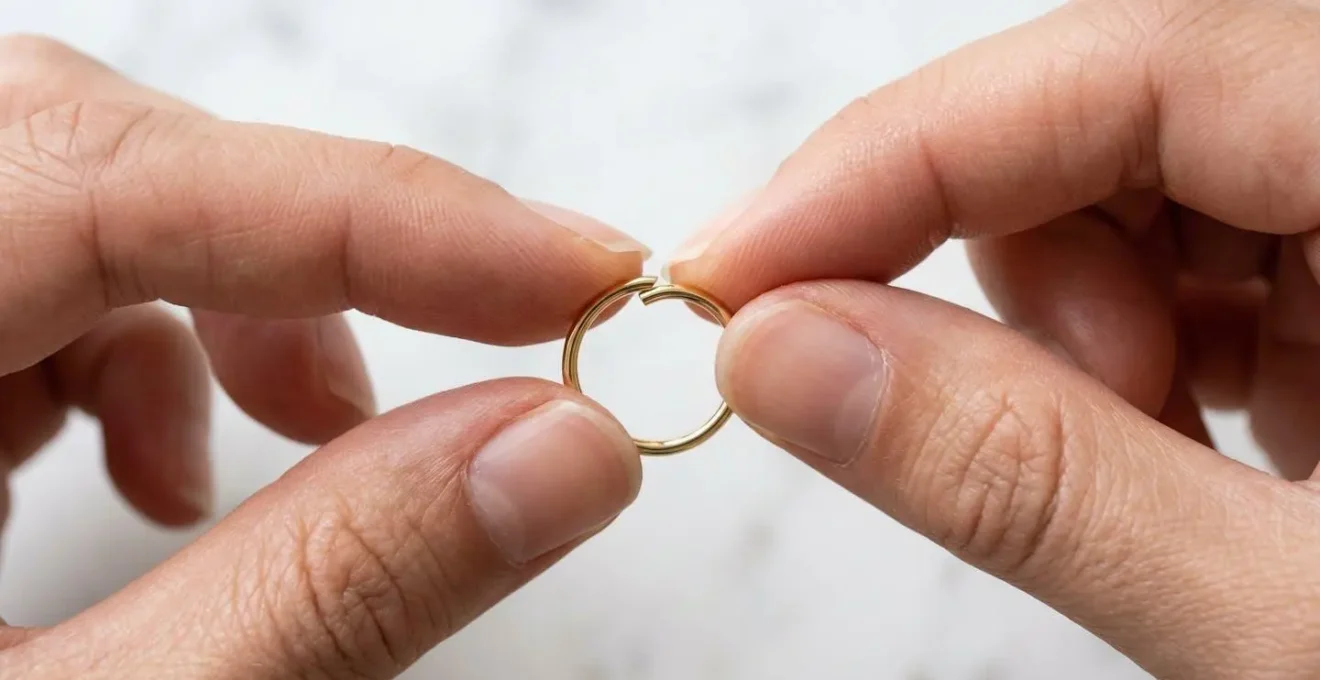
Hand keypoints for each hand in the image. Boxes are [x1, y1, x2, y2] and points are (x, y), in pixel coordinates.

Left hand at [0, 36, 648, 678]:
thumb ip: (330, 592)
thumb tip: (561, 452)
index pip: (101, 177)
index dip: (371, 211)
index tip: (572, 267)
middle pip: (72, 149)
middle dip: (297, 252)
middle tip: (472, 359)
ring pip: (55, 194)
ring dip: (215, 307)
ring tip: (289, 447)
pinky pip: (15, 272)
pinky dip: (129, 347)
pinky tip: (149, 471)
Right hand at [667, 0, 1319, 676]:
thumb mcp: (1302, 632)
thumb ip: (1028, 479)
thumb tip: (782, 354)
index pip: (1130, 65)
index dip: (896, 160)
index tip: (736, 269)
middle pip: (1127, 111)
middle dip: (1012, 274)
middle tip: (1023, 432)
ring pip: (1150, 181)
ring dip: (1083, 324)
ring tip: (1151, 464)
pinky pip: (1211, 249)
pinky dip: (1150, 351)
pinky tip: (1198, 447)